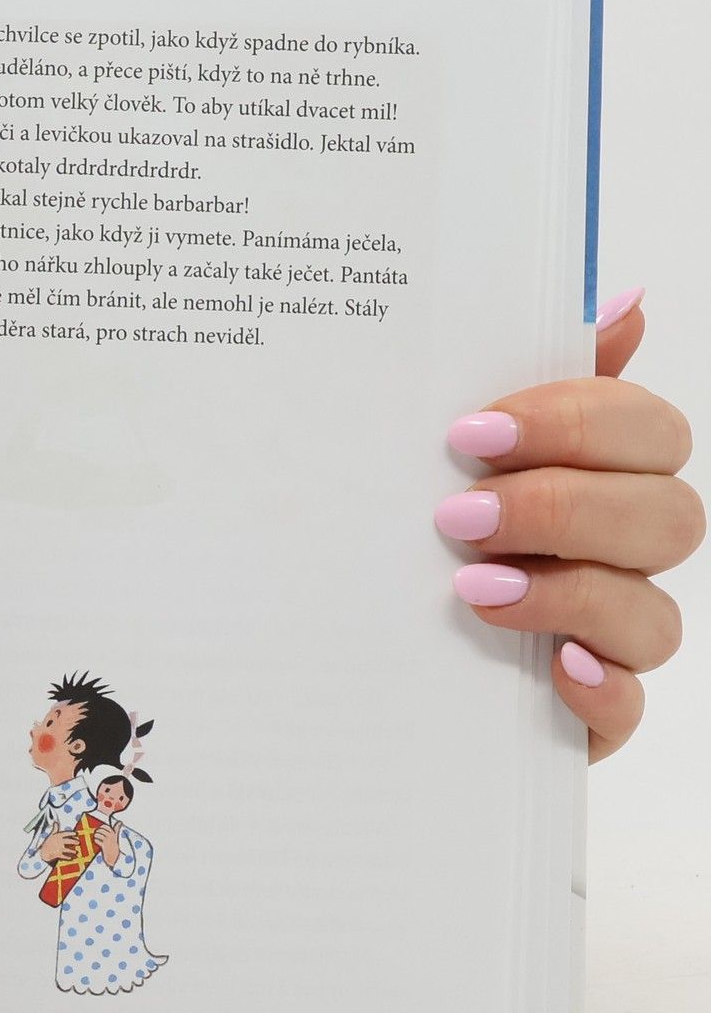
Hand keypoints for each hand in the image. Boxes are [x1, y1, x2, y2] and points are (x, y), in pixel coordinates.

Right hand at [38, 831, 76, 863]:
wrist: (43, 852)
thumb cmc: (47, 843)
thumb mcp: (51, 835)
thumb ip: (55, 829)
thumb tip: (56, 822)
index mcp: (57, 836)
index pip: (66, 833)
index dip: (71, 833)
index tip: (76, 833)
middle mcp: (59, 842)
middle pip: (69, 841)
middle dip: (74, 842)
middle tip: (78, 842)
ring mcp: (59, 848)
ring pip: (68, 850)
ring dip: (72, 851)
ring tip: (76, 852)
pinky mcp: (58, 854)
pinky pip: (64, 856)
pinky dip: (68, 857)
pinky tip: (71, 858)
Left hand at [96, 823, 120, 865]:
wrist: (114, 857)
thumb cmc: (114, 846)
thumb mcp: (116, 837)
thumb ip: (117, 828)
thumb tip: (120, 821)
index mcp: (113, 833)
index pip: (105, 826)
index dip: (101, 828)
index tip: (100, 831)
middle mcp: (111, 836)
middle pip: (100, 830)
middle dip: (97, 832)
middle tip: (96, 835)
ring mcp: (107, 840)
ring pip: (97, 834)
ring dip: (95, 836)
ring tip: (96, 839)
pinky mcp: (104, 845)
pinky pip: (96, 840)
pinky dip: (95, 841)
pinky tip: (97, 843)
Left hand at [441, 290, 700, 760]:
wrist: (342, 647)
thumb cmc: (410, 530)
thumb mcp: (445, 448)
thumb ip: (526, 372)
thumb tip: (622, 298)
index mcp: (601, 477)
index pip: (649, 432)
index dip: (576, 424)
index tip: (472, 431)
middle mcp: (620, 555)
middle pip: (670, 518)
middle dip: (563, 508)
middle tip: (459, 515)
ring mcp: (611, 638)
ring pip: (654, 615)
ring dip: (569, 594)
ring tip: (472, 589)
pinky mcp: (588, 714)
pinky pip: (629, 709)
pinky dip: (602, 690)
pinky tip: (556, 668)